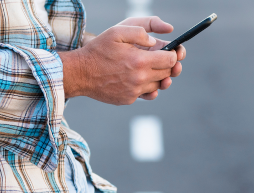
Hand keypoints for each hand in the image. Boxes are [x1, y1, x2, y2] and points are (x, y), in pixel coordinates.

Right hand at [59, 18, 179, 104]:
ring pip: (158, 86)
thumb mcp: (117, 31)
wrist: (80, 73)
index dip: (174, 54)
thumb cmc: (98, 50)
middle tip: (162, 58)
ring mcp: (134, 92)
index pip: (171, 60)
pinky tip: (136, 78)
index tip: (171, 51)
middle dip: (168, 65)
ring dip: (157, 77)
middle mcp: (139, 79)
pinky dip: (144, 86)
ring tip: (147, 68)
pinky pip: (145, 94)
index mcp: (140, 61)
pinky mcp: (128, 100)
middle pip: (167, 74)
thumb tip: (155, 42)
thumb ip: (140, 32)